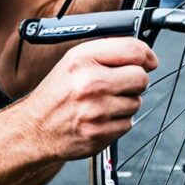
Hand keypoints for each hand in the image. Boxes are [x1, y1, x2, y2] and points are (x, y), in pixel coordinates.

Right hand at [21, 37, 157, 159]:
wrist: (34, 129)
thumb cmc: (57, 94)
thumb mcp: (74, 61)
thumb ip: (108, 53)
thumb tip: (144, 55)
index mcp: (82, 60)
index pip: (132, 50)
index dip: (147, 55)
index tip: (150, 61)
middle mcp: (89, 83)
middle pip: (141, 78)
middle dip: (135, 81)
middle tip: (118, 85)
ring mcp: (95, 110)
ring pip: (137, 102)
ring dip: (125, 103)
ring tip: (102, 103)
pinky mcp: (100, 133)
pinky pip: (129, 123)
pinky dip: (118, 121)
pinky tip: (100, 118)